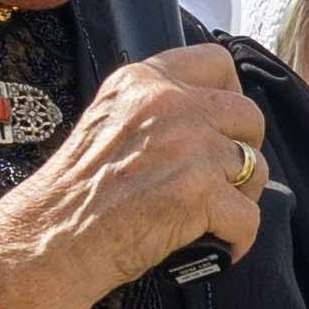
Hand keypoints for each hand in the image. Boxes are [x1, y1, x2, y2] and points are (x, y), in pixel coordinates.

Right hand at [0, 47, 270, 308]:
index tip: (221, 127)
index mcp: (144, 81)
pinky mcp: (201, 192)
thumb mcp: (109, 122)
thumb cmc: (77, 193)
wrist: (53, 238)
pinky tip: (213, 245)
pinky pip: (250, 217)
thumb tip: (208, 121)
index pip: (217, 63)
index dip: (229, 97)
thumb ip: (155, 110)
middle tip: (219, 181)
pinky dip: (237, 239)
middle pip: (248, 116)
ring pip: (256, 168)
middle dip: (242, 151)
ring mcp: (189, 146)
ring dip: (241, 197)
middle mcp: (169, 104)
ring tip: (211, 215)